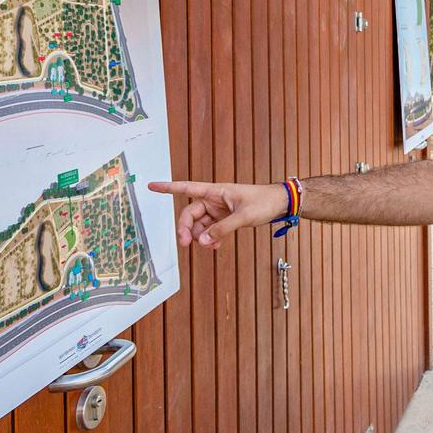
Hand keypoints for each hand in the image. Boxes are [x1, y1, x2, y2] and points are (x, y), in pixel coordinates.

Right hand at [150, 179, 286, 248]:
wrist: (280, 204)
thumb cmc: (264, 202)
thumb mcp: (244, 216)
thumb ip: (223, 229)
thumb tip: (203, 241)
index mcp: (215, 191)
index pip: (186, 188)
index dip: (168, 188)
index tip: (151, 186)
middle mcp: (214, 200)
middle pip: (190, 214)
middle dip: (186, 229)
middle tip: (186, 244)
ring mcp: (219, 211)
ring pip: (200, 225)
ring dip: (201, 237)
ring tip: (211, 245)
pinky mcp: (225, 220)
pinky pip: (210, 231)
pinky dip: (211, 239)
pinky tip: (216, 245)